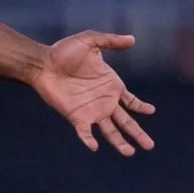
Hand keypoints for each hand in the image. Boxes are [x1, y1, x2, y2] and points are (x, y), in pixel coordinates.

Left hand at [31, 32, 154, 155]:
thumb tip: (133, 39)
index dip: (141, 107)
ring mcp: (90, 110)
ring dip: (119, 142)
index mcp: (111, 85)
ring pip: (109, 130)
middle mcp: (104, 101)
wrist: (42, 63)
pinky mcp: (75, 116)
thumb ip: (110, 41)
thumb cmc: (64, 52)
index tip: (151, 111)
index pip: (131, 101)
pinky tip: (94, 146)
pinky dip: (89, 139)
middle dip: (137, 133)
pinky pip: (84, 131)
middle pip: (125, 121)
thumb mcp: (90, 41)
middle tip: (150, 146)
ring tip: (129, 153)